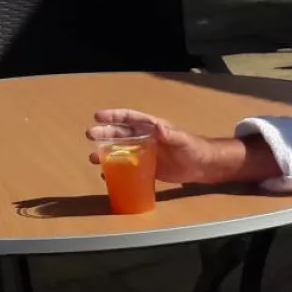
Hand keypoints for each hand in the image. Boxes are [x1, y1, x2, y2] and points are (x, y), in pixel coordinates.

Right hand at [86, 108, 212, 187]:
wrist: (202, 166)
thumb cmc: (193, 148)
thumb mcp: (182, 140)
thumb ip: (170, 134)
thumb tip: (158, 127)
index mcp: (152, 128)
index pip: (130, 118)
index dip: (114, 116)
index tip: (98, 116)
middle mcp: (145, 139)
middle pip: (121, 134)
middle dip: (104, 133)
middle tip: (89, 134)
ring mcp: (145, 154)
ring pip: (121, 151)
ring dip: (106, 153)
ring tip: (93, 158)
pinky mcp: (147, 168)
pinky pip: (128, 168)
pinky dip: (117, 171)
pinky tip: (106, 175)